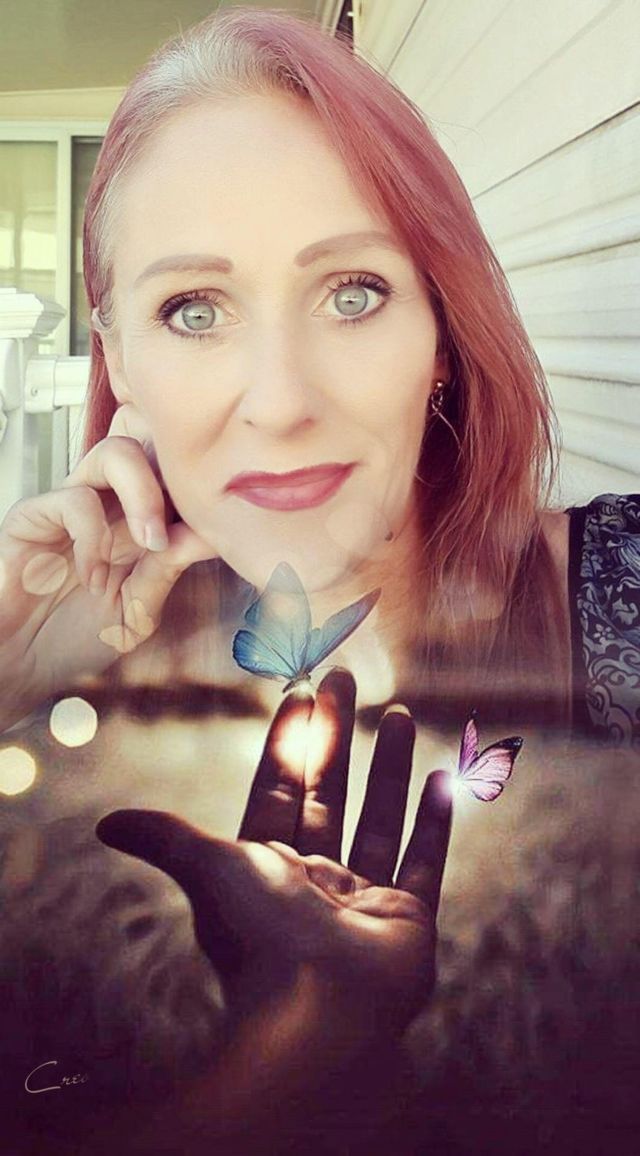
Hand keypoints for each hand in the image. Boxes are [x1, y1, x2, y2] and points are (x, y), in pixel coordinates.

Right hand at [0, 405, 214, 730]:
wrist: (20, 669)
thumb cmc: (75, 639)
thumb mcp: (137, 610)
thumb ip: (167, 568)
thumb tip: (212, 533)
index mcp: (138, 520)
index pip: (177, 474)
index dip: (202, 486)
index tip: (226, 523)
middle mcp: (108, 503)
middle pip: (152, 443)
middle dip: (179, 473)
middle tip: (191, 519)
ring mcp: (71, 505)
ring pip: (115, 452)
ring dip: (143, 495)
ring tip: (149, 542)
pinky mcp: (33, 516)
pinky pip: (73, 498)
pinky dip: (93, 536)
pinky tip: (91, 576)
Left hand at [96, 670, 451, 1151]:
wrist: (318, 1011)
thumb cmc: (260, 937)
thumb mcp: (208, 869)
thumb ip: (166, 837)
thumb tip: (105, 823)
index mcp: (267, 867)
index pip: (279, 789)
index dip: (287, 741)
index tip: (300, 693)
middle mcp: (315, 880)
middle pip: (329, 793)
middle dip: (336, 736)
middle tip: (346, 679)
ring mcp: (363, 899)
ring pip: (378, 817)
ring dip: (387, 767)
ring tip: (397, 713)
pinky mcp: (406, 919)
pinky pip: (424, 860)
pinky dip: (435, 821)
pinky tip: (443, 778)